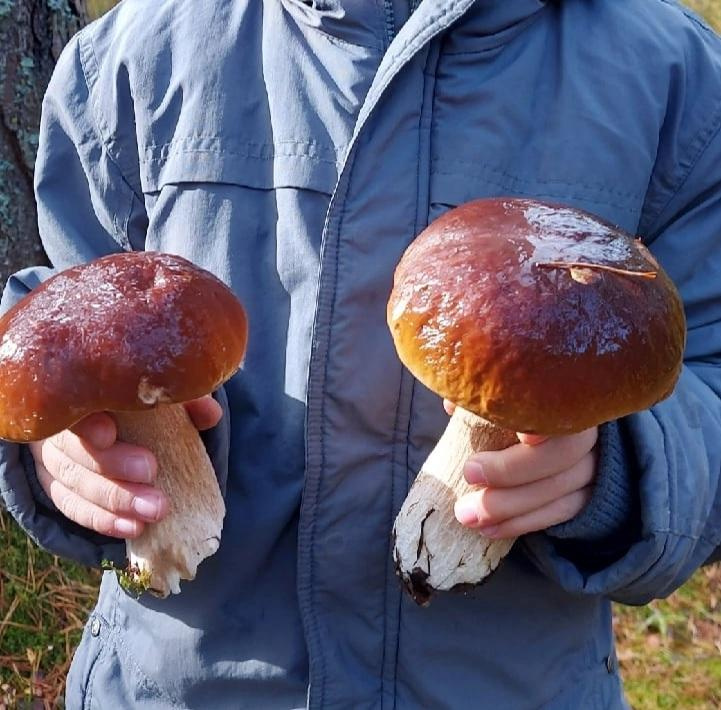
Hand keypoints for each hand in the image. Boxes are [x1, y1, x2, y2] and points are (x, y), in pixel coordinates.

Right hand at [28, 396, 221, 538]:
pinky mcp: (59, 488)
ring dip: (116, 501)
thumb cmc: (140, 406)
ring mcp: (54, 461)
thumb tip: (210, 414)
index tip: (108, 434)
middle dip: (113, 466)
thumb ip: (185, 402)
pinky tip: (134, 528)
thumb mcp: (164, 398)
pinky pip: (73, 509)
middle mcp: (61, 429)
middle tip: (151, 473)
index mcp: (83, 397)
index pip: (73, 408)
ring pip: (74, 485)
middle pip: (73, 451)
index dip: (85, 422)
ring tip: (155, 511)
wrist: (116, 423)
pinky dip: (103, 521)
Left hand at [445, 401, 598, 538]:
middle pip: (564, 454)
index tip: (523, 436)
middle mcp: (587, 431)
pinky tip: (489, 529)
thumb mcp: (498, 396)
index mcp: (567, 397)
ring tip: (467, 515)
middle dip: (512, 470)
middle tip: (468, 474)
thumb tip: (453, 403)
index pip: (565, 407)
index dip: (546, 422)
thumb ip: (479, 398)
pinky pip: (560, 513)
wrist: (551, 434)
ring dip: (509, 507)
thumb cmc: (514, 409)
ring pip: (559, 490)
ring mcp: (594, 466)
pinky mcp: (589, 494)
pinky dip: (522, 523)